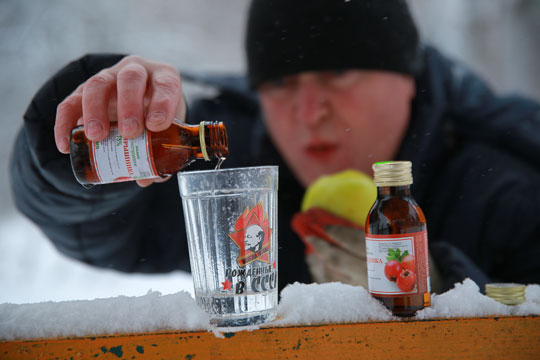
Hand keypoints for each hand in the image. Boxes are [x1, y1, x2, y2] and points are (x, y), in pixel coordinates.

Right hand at [54, 55, 185, 186]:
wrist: (139, 103)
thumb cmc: (159, 116)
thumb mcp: (168, 129)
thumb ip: (161, 152)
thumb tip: (147, 179)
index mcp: (163, 78)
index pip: (165, 83)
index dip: (162, 103)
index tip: (156, 125)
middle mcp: (135, 72)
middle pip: (130, 78)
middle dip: (129, 106)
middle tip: (130, 133)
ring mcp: (108, 78)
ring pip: (97, 84)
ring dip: (95, 111)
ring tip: (96, 137)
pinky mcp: (83, 91)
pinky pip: (70, 103)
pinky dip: (64, 123)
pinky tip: (65, 145)